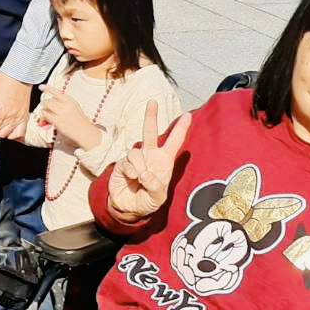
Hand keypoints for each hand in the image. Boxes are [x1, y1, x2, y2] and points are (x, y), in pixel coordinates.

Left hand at [37, 87, 101, 149]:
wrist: (85, 132)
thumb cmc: (80, 121)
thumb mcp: (75, 107)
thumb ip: (64, 104)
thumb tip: (52, 104)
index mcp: (70, 100)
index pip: (56, 92)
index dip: (47, 88)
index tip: (41, 86)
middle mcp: (65, 104)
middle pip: (48, 100)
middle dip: (45, 104)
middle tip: (46, 110)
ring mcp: (61, 112)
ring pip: (45, 106)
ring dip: (43, 110)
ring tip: (47, 116)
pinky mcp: (57, 120)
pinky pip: (45, 115)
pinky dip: (43, 117)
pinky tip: (46, 121)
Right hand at [106, 101, 191, 224]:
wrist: (128, 208)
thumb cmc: (147, 201)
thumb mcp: (157, 198)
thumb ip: (155, 187)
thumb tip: (145, 174)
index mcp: (164, 161)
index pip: (174, 142)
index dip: (180, 129)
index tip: (187, 115)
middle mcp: (149, 156)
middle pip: (149, 132)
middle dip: (151, 116)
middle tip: (152, 101)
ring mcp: (135, 159)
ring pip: (136, 152)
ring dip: (139, 167)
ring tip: (140, 179)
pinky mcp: (122, 164)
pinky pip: (127, 162)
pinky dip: (130, 172)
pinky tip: (132, 179)